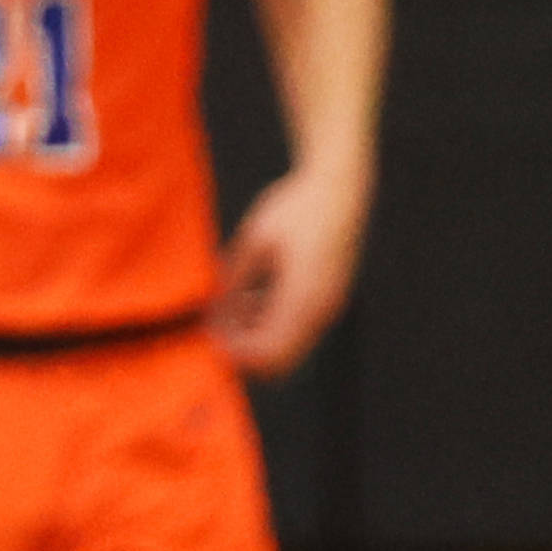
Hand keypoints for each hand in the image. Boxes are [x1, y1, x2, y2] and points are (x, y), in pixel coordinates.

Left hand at [211, 167, 366, 375]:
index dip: (236, 352)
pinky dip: (273, 323)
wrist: (339, 188)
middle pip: (278, 362)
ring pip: (289, 348)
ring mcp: (328, 307)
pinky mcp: (329, 299)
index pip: (267, 352)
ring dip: (258, 335)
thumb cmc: (296, 207)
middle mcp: (320, 310)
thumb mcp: (254, 238)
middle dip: (245, 350)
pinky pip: (299, 330)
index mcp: (301, 297)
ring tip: (234, 303)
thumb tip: (214, 308)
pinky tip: (254, 296)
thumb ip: (234, 277)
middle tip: (220, 323)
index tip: (212, 332)